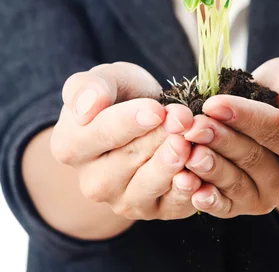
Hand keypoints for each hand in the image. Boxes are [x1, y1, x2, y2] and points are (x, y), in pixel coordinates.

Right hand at [51, 62, 200, 220]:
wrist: (145, 116)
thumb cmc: (120, 95)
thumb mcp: (105, 78)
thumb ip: (90, 87)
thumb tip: (88, 106)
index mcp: (70, 146)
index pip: (100, 134)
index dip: (130, 122)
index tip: (156, 111)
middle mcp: (92, 181)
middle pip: (128, 160)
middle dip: (160, 137)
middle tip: (184, 118)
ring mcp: (122, 200)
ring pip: (148, 186)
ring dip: (172, 164)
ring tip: (188, 143)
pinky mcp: (154, 210)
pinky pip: (171, 205)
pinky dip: (187, 192)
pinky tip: (198, 176)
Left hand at [179, 57, 278, 216]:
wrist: (275, 114)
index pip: (277, 132)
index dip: (244, 117)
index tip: (213, 103)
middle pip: (254, 159)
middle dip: (220, 140)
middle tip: (192, 125)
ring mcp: (269, 198)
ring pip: (236, 183)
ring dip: (209, 167)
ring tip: (186, 150)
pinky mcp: (244, 206)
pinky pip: (224, 205)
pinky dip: (204, 196)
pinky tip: (185, 183)